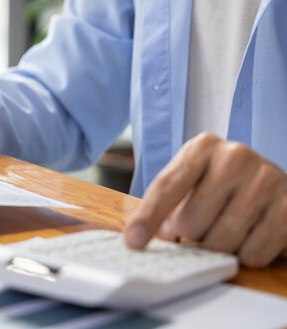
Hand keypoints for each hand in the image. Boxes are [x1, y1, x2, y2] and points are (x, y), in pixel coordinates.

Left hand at [124, 133, 286, 267]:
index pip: (167, 186)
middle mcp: (235, 157)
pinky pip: (253, 253)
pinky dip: (246, 254)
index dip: (148, 217)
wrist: (269, 183)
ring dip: (218, 246)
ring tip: (227, 226)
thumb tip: (142, 237)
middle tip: (204, 223)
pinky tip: (251, 234)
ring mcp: (267, 179)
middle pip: (190, 221)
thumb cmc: (219, 186)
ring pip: (221, 241)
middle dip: (192, 233)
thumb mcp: (187, 184)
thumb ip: (162, 207)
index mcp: (202, 148)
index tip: (133, 242)